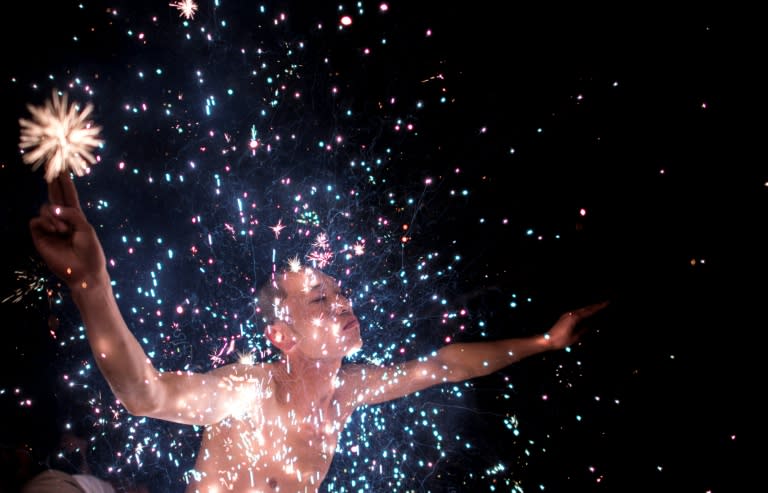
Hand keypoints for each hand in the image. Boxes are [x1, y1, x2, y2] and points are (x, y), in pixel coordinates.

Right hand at [29, 174, 108, 289]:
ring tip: (63, 230)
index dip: (65, 183)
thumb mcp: (85, 229)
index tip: (62, 169)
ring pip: (45, 208)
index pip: (69, 196)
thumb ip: (72, 215)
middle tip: (50, 167)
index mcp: (76, 217)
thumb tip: (53, 208)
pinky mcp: (40, 237)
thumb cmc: (90, 251)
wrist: (84, 272)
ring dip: (54, 217)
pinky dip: (45, 222)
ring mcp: (50, 228)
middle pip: (55, 197)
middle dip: (52, 182)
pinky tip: (54, 230)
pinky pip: (36, 221)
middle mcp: (62, 220)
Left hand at [545, 301, 608, 349]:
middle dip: (595, 306)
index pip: (590, 311)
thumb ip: (584, 330)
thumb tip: (591, 326)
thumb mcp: (575, 337)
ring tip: (598, 307)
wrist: (547, 339)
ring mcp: (567, 315)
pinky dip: (584, 312)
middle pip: (586, 308)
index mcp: (575, 317)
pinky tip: (586, 314)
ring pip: (581, 310)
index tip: (606, 303)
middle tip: (605, 303)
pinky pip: (577, 312)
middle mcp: (571, 313)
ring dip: (589, 308)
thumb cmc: (561, 340)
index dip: (599, 307)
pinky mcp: (564, 317)